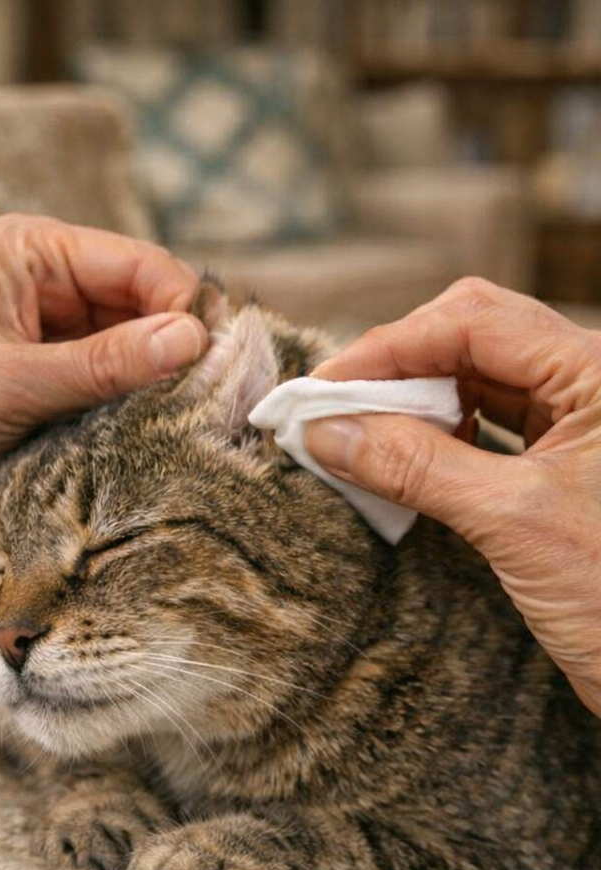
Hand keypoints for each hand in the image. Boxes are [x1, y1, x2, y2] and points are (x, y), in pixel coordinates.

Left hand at [0, 214, 206, 559]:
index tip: (210, 359)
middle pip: (148, 306)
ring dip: (157, 387)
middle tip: (204, 398)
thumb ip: (103, 363)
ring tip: (178, 423)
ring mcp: (54, 336)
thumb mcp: (10, 384)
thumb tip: (191, 340)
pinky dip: (136, 413)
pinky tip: (152, 437)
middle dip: (174, 349)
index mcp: (28, 252)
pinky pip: (119, 391)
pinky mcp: (56, 385)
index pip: (137, 263)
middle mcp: (47, 284)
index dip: (180, 307)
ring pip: (140, 352)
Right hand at [303, 277, 600, 715]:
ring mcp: (584, 427)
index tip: (321, 388)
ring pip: (480, 383)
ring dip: (413, 406)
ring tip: (354, 438)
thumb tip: (326, 430)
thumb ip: (416, 465)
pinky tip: (398, 463)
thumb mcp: (513, 521)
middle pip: (473, 340)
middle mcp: (594, 386)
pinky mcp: (569, 470)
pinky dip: (437, 441)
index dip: (388, 347)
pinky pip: (491, 431)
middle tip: (330, 410)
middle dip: (397, 370)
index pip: (474, 322)